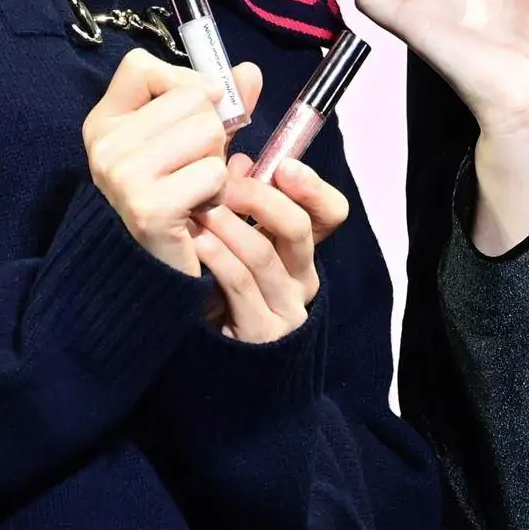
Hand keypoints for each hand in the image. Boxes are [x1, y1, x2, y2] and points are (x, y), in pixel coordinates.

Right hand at [82, 48, 264, 276]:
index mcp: (104, 121)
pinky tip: (199, 210)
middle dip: (211, 133)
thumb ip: (219, 105)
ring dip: (217, 163)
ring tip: (196, 189)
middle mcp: (103, 144)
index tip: (193, 111)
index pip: (140, 65)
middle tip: (192, 168)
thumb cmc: (179, 197)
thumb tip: (250, 71)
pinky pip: (214, 173)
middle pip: (191, 98)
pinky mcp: (148, 206)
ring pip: (207, 132)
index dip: (180, 81)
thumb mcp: (193, 141)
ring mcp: (122, 174)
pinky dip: (219, 193)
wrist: (161, 270)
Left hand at [190, 153, 350, 342]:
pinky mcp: (261, 332)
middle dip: (259, 198)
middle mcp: (302, 279)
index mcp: (303, 252)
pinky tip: (197, 242)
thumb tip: (238, 162)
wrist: (219, 367)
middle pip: (297, 227)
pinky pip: (240, 285)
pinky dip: (218, 258)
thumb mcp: (239, 245)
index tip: (283, 165)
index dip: (312, 187)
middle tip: (225, 184)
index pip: (331, 212)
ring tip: (201, 209)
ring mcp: (285, 308)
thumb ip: (244, 205)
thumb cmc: (224, 292)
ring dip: (229, 225)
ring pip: (263, 254)